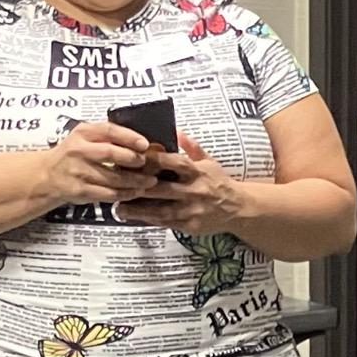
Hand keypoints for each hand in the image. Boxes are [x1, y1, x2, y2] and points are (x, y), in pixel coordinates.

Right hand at [38, 119, 162, 206]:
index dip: (128, 137)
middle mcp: (78, 151)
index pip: (107, 130)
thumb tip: (139, 142)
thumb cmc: (72, 155)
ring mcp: (79, 172)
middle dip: (132, 159)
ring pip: (112, 177)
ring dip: (134, 181)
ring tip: (149, 181)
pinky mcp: (81, 190)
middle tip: (146, 163)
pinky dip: (125, 194)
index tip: (144, 144)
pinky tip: (136, 192)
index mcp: (82, 133)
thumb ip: (106, 137)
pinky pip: (108, 194)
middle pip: (110, 153)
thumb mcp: (84, 138)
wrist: (47, 175)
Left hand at [114, 133, 250, 234]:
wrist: (238, 208)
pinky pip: (167, 223)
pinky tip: (135, 218)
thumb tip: (176, 131)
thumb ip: (191, 147)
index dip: (152, 160)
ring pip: (161, 210)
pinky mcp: (191, 225)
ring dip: (139, 209)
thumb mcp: (209, 161)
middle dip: (138, 187)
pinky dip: (150, 220)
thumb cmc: (219, 182)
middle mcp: (194, 191)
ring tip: (119, 207)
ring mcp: (192, 210)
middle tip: (118, 185)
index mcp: (197, 171)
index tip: (133, 157)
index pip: (173, 163)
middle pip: (162, 188)